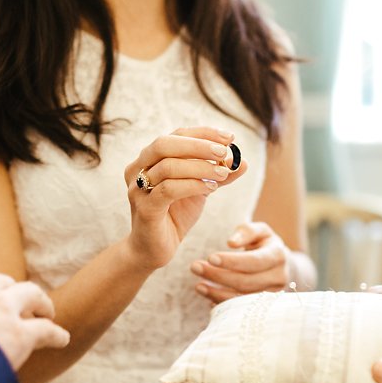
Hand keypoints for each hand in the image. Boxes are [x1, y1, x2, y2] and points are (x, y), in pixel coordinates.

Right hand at [0, 262, 69, 369]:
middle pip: (1, 282)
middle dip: (8, 293)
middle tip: (15, 305)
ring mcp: (0, 307)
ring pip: (31, 295)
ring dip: (41, 303)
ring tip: (46, 312)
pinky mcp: (19, 334)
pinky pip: (45, 330)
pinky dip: (56, 334)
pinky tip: (62, 339)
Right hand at [124, 127, 244, 269]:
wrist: (155, 249)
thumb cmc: (175, 216)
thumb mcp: (200, 190)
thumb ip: (218, 175)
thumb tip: (243, 161)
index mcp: (150, 159)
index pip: (176, 135)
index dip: (204, 133)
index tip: (230, 137)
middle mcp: (138, 169)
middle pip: (165, 143)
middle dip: (198, 145)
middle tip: (224, 152)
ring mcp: (138, 189)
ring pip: (168, 166)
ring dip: (200, 167)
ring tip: (223, 174)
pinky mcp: (145, 209)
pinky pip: (168, 190)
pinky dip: (192, 185)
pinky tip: (210, 188)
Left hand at [190, 221, 292, 302]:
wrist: (280, 264)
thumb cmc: (263, 243)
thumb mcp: (259, 230)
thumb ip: (246, 232)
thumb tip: (231, 243)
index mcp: (277, 255)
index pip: (254, 261)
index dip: (232, 261)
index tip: (210, 257)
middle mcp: (278, 277)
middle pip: (245, 281)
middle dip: (218, 276)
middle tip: (195, 267)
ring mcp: (272, 295)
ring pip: (242, 298)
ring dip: (217, 293)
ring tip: (198, 286)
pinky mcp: (264, 307)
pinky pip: (241, 309)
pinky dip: (223, 303)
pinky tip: (209, 295)